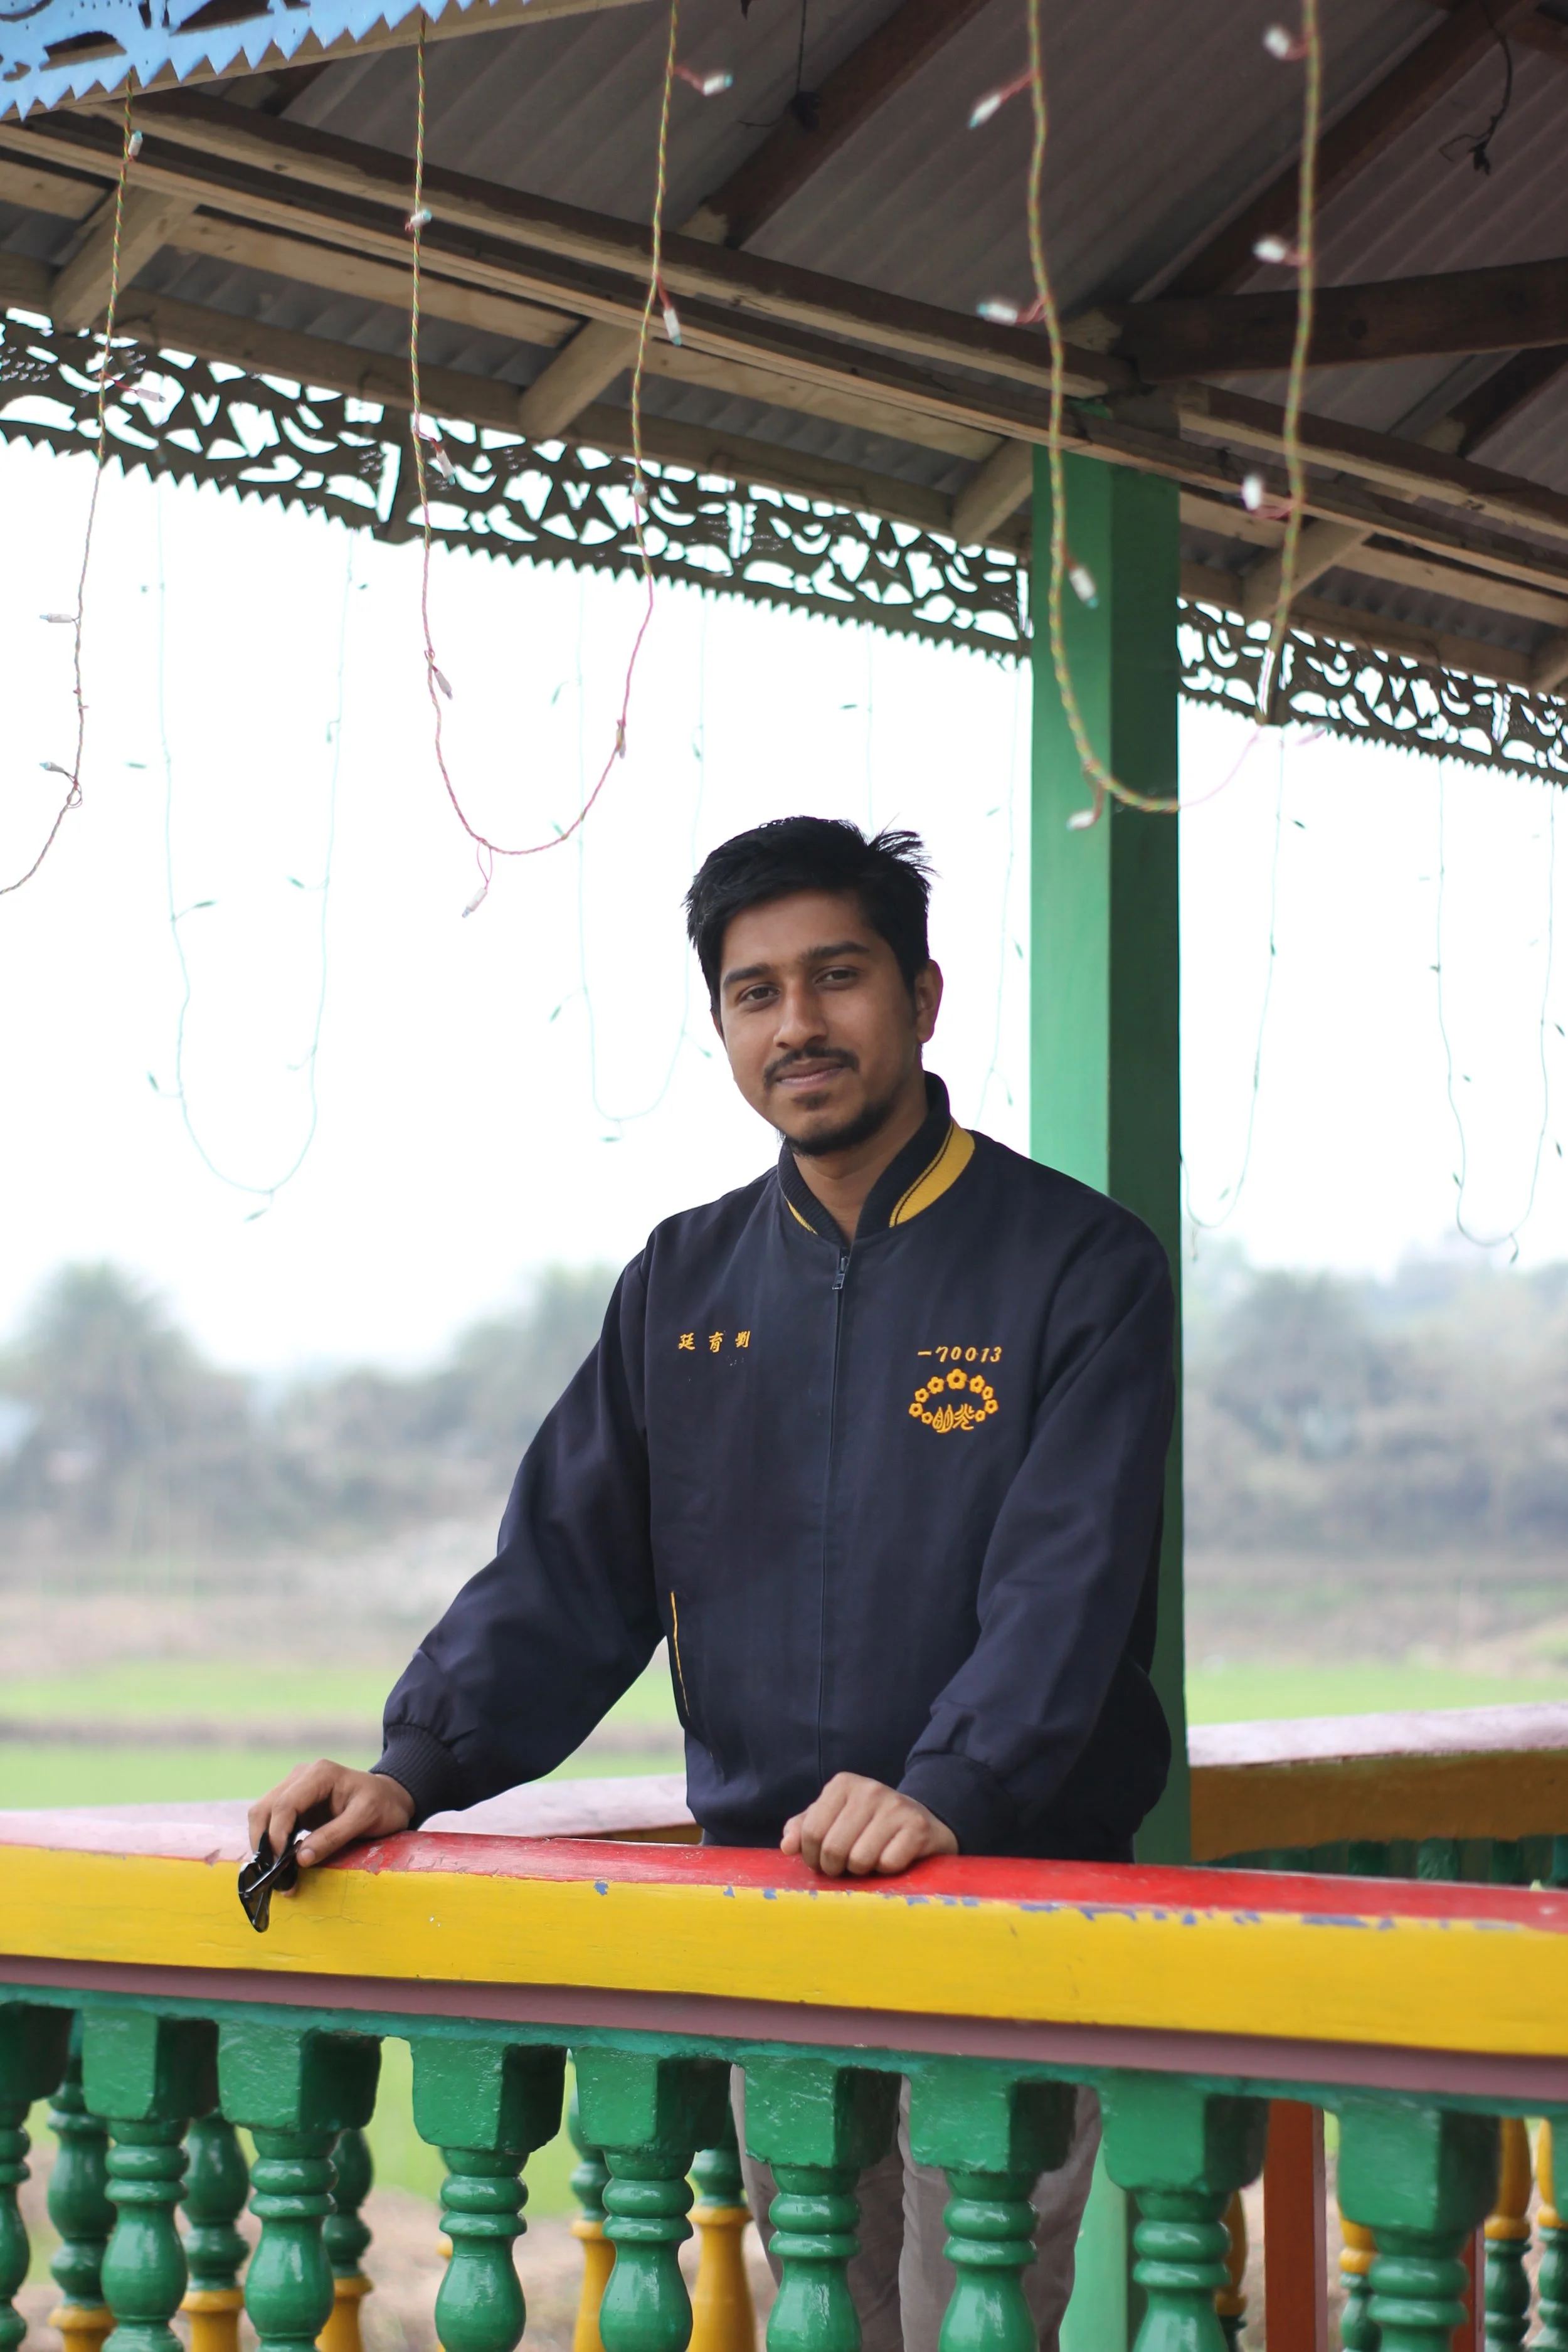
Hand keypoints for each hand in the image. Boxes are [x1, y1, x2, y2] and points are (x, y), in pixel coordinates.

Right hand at [247, 1760, 413, 1876]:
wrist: (389, 1797)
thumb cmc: (382, 1805)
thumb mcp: (365, 1819)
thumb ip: (333, 1837)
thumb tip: (300, 1859)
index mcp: (320, 1774)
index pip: (285, 1804)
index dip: (276, 1835)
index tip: (278, 1864)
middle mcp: (301, 1776)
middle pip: (265, 1808)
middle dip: (263, 1842)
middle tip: (270, 1874)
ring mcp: (295, 1788)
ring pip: (262, 1814)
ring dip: (262, 1843)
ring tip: (273, 1872)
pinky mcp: (294, 1804)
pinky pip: (271, 1821)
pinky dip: (269, 1841)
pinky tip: (277, 1861)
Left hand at [781, 1773, 957, 1877]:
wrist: (921, 1823)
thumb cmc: (868, 1826)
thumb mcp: (833, 1820)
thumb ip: (805, 1829)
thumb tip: (788, 1845)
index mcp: (843, 1784)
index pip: (810, 1832)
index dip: (811, 1856)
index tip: (822, 1860)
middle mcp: (870, 1789)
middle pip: (833, 1848)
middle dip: (835, 1867)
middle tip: (845, 1866)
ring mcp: (896, 1806)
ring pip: (859, 1860)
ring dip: (861, 1871)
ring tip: (868, 1861)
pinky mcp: (918, 1827)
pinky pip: (888, 1864)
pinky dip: (886, 1871)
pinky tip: (892, 1858)